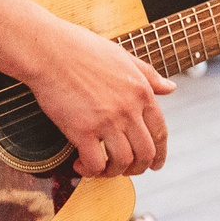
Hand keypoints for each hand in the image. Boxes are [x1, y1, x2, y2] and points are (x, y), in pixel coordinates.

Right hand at [20, 16, 173, 177]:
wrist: (48, 50)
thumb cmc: (81, 49)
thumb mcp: (123, 56)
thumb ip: (148, 74)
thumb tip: (170, 87)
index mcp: (141, 91)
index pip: (160, 132)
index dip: (160, 154)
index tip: (154, 164)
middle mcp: (128, 109)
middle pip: (145, 153)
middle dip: (138, 168)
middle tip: (126, 170)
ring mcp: (106, 121)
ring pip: (123, 162)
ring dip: (114, 172)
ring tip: (102, 168)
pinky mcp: (82, 130)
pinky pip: (95, 163)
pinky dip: (91, 171)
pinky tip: (81, 165)